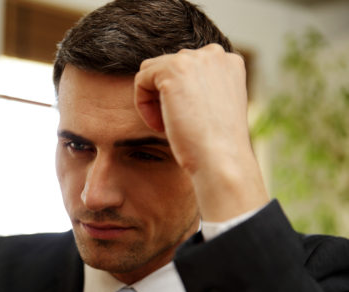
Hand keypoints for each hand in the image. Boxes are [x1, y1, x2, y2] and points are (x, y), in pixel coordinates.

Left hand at [134, 44, 268, 220]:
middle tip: (173, 125)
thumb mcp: (213, 106)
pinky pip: (141, 80)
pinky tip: (159, 125)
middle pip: (168, 66)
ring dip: (152, 100)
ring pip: (151, 71)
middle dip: (163, 96)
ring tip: (165, 125)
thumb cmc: (216, 144)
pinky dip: (142, 104)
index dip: (178, 95)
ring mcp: (194, 58)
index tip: (186, 119)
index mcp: (229, 62)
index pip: (187, 67)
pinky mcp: (173, 69)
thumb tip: (172, 86)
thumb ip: (199, 88)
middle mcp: (214, 53)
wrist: (220, 158)